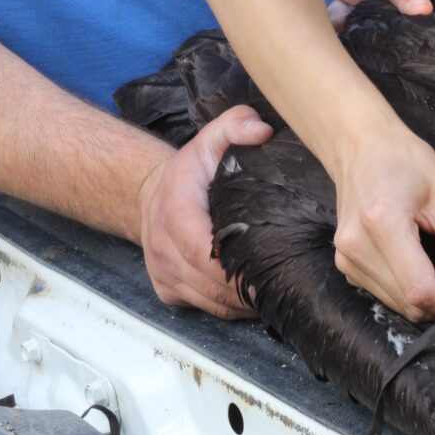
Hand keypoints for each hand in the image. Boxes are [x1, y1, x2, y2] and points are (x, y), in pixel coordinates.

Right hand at [138, 105, 272, 318]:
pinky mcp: (167, 290)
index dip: (237, 266)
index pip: (204, 254)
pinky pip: (204, 308)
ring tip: (276, 292)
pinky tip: (254, 298)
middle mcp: (164, 250)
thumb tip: (262, 131)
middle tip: (286, 282)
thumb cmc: (187, 172)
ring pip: (210, 302)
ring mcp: (164, 274)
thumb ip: (234, 126)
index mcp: (174, 216)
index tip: (270, 266)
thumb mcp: (209, 139)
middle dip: (248, 288)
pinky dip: (230, 307)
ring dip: (243, 302)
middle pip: (211, 285)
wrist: (149, 195)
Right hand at [332, 129, 434, 321]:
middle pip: (409, 303)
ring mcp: (346, 259)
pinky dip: (412, 293)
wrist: (360, 146)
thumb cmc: (407, 161)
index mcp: (382, 223)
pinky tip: (427, 272)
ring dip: (431, 302)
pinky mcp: (346, 266)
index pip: (420, 289)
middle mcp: (356, 247)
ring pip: (399, 305)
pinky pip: (386, 295)